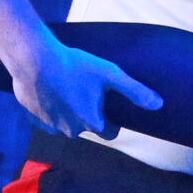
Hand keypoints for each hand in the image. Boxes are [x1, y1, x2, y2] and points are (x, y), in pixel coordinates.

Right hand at [9, 34, 162, 139]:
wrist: (34, 60)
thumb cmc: (74, 66)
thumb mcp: (110, 74)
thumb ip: (135, 91)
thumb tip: (158, 105)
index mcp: (93, 123)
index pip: (110, 133)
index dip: (112, 120)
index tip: (108, 105)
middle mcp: (72, 130)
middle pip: (87, 127)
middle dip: (88, 114)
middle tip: (85, 90)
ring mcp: (51, 126)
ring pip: (66, 123)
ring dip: (68, 111)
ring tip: (67, 88)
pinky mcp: (34, 119)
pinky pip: (47, 118)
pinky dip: (50, 109)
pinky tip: (50, 91)